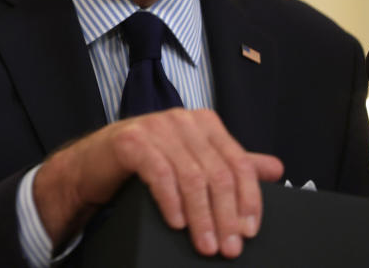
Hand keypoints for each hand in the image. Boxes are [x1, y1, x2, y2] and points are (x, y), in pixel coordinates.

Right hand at [33, 108, 283, 257]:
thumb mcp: (192, 164)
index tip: (249, 231)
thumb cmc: (144, 166)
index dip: (248, 200)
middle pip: (217, 172)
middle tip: (227, 248)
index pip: (238, 162)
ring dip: (201, 217)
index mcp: (204, 122)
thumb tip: (276, 168)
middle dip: (225, 216)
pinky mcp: (131, 140)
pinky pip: (160, 174)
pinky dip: (171, 203)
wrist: (91, 167)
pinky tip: (175, 223)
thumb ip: (230, 164)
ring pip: (191, 177)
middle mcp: (182, 119)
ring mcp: (155, 127)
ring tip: (204, 244)